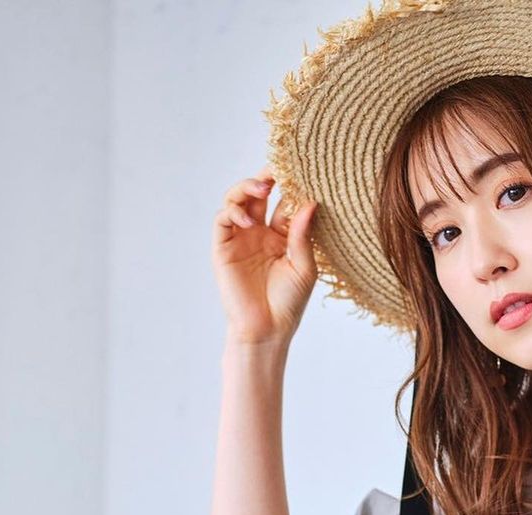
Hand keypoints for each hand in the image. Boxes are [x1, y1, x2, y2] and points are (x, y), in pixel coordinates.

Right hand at [211, 164, 318, 345]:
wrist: (267, 330)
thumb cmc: (288, 303)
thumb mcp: (304, 267)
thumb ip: (303, 235)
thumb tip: (309, 202)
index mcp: (282, 236)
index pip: (285, 201)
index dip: (291, 186)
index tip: (303, 172)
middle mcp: (260, 233)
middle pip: (260, 193)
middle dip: (267, 176)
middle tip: (278, 168)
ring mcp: (240, 238)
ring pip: (238, 199)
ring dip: (247, 187)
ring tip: (262, 188)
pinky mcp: (223, 247)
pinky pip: (223, 219)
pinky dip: (232, 212)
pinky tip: (247, 220)